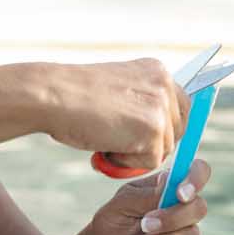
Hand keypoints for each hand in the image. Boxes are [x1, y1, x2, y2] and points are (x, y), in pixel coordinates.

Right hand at [34, 59, 189, 169]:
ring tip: (105, 139)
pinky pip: (150, 162)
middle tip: (117, 140)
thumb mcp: (117, 90)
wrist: (52, 95)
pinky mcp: (153, 130)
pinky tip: (105, 146)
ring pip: (165, 149)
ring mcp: (161, 107)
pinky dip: (126, 163)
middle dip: (152, 144)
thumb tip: (160, 136)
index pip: (181, 107)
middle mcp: (164, 85)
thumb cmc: (73, 96)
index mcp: (156, 71)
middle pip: (177, 132)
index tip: (145, 139)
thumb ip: (140, 103)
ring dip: (135, 153)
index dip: (165, 128)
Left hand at [88, 160, 211, 234]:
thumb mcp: (122, 204)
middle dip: (172, 218)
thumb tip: (169, 179)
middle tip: (145, 224)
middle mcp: (183, 208)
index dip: (196, 179)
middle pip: (199, 208)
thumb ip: (146, 194)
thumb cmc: (115, 219)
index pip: (199, 172)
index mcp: (170, 186)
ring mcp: (184, 233)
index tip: (180, 194)